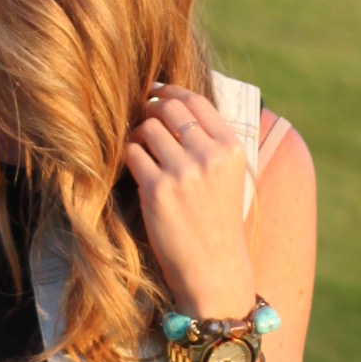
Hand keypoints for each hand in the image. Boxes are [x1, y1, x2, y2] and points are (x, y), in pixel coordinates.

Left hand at [122, 85, 254, 321]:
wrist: (213, 270)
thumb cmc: (216, 222)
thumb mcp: (227, 176)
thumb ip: (209, 141)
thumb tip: (171, 103)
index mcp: (231, 147)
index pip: (195, 100)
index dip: (170, 92)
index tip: (155, 93)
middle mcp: (209, 155)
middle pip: (168, 108)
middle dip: (150, 110)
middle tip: (143, 122)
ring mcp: (183, 172)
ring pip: (147, 129)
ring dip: (137, 135)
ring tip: (140, 151)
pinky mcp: (158, 190)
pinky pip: (133, 154)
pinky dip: (129, 156)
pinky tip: (135, 169)